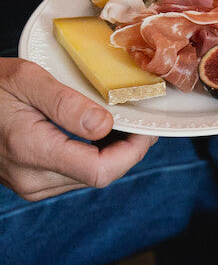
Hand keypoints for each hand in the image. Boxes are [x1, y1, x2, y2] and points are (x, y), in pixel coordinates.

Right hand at [0, 58, 156, 199]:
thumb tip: (105, 126)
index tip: (145, 129)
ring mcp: (29, 185)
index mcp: (32, 150)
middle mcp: (32, 178)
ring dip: (110, 155)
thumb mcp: (26, 79)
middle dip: (127, 151)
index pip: (100, 171)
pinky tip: (96, 133)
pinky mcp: (30, 183)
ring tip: (120, 124)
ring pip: (88, 178)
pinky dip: (92, 156)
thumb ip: (66, 103)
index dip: (132, 152)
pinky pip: (73, 176)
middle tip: (139, 121)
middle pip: (99, 176)